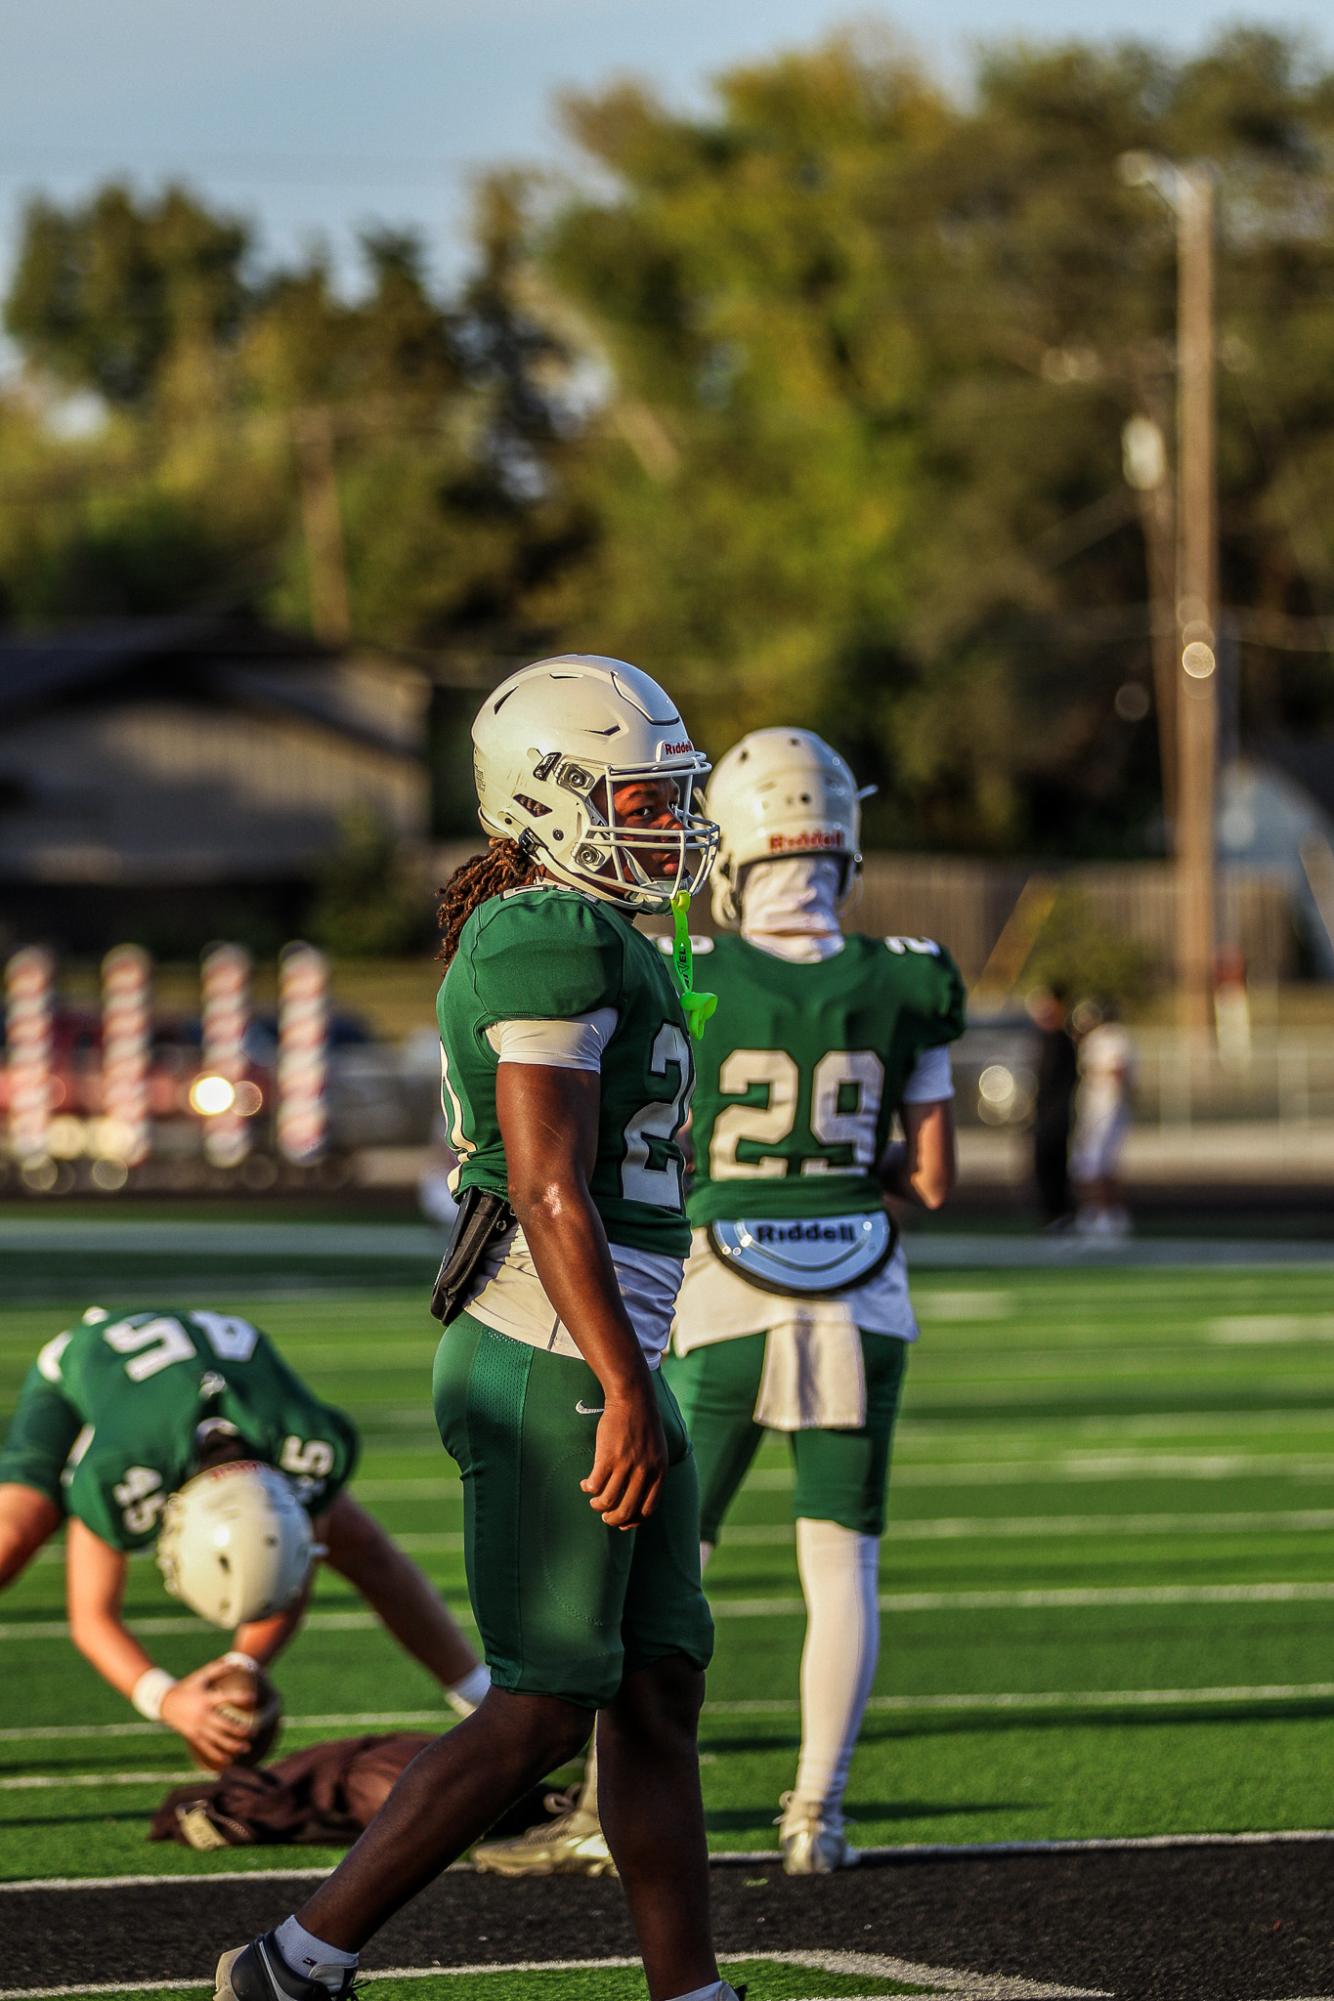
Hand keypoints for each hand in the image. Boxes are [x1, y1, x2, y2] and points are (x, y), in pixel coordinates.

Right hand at [160, 1660, 254, 1766]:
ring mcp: (198, 1728)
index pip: (225, 1698)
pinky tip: (229, 1760)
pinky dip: (218, 1755)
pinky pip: (207, 1749)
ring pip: (217, 1740)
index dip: (239, 1697)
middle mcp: (203, 1715)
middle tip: (254, 1732)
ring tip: (247, 1748)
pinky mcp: (194, 1737)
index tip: (253, 1698)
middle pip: (224, 1725)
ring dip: (233, 1745)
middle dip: (240, 1729)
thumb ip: (217, 1669)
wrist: (165, 1703)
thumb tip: (234, 1660)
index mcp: (206, 1699)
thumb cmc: (187, 1687)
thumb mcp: (200, 1676)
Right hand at [580, 1384, 667, 1529]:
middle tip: (605, 1516)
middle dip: (613, 1519)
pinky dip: (588, 1488)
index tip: (623, 1523)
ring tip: (594, 1500)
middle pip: (626, 1510)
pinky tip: (586, 1483)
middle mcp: (644, 1472)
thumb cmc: (643, 1426)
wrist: (633, 1399)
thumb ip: (651, 1473)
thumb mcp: (657, 1451)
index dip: (633, 1521)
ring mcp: (626, 1465)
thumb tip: (638, 1499)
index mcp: (658, 1472)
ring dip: (598, 1505)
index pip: (647, 1509)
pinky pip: (595, 1485)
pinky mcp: (607, 1456)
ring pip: (607, 1501)